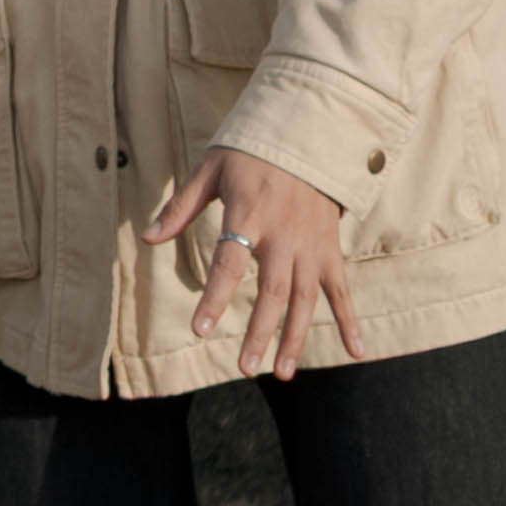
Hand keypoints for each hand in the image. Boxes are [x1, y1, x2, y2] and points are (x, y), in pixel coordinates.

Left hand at [143, 140, 358, 378]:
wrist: (309, 133)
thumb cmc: (252, 153)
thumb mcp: (211, 169)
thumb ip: (182, 206)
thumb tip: (149, 236)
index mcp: (249, 214)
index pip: (230, 261)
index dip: (215, 297)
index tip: (200, 330)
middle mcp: (284, 234)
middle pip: (273, 291)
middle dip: (259, 332)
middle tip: (245, 368)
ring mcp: (311, 244)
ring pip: (305, 298)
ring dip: (295, 337)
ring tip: (281, 373)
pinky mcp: (331, 248)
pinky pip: (342, 289)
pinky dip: (350, 319)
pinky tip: (356, 351)